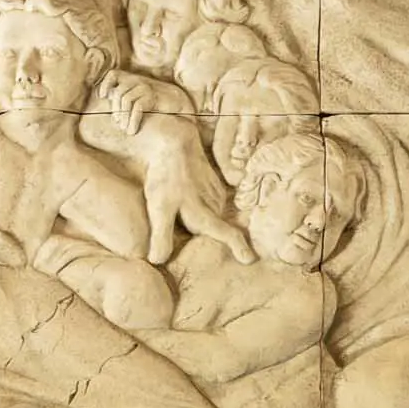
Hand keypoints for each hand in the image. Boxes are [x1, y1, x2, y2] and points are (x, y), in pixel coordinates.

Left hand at [97, 71, 183, 137]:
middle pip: (118, 92)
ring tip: (125, 129)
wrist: (178, 105)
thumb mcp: (136, 98)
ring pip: (126, 99)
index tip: (103, 97)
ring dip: (123, 117)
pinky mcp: (154, 95)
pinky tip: (132, 131)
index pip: (113, 74)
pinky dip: (133, 121)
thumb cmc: (154, 104)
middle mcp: (138, 81)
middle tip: (118, 123)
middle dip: (115, 110)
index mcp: (131, 80)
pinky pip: (138, 107)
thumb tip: (107, 102)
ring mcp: (146, 87)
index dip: (105, 84)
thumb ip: (123, 98)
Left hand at [135, 123, 253, 265]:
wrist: (175, 145)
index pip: (227, 234)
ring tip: (184, 220)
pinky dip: (202, 211)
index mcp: (204, 214)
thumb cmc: (166, 178)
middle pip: (215, 231)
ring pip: (211, 218)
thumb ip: (161, 235)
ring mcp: (216, 195)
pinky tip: (187, 207)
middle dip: (210, 241)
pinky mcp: (214, 187)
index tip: (250, 260)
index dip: (238, 247)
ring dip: (202, 224)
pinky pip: (210, 206)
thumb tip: (158, 262)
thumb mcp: (160, 208)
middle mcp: (215, 206)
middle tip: (195, 246)